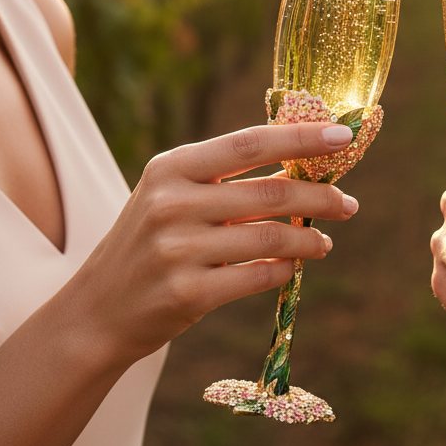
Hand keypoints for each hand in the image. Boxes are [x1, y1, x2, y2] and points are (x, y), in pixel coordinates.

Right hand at [66, 121, 358, 368]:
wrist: (97, 310)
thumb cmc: (149, 243)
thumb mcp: (173, 196)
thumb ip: (227, 180)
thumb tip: (302, 166)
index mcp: (172, 167)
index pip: (249, 143)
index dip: (300, 138)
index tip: (341, 135)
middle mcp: (172, 203)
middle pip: (270, 193)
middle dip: (319, 198)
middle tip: (348, 204)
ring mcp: (178, 249)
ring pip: (270, 237)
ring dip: (309, 240)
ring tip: (324, 242)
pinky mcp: (188, 293)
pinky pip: (258, 276)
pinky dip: (285, 270)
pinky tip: (294, 267)